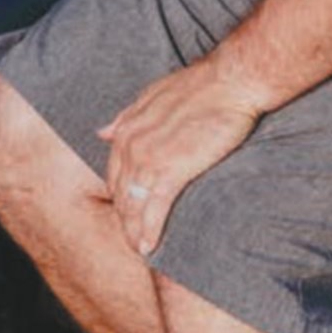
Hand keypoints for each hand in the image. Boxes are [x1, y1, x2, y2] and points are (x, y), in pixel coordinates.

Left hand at [98, 55, 265, 254]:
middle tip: (132, 239)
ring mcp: (149, 160)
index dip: (119, 197)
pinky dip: (151, 231)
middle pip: (120, 195)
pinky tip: (151, 247)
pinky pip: (155, 209)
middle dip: (124, 220)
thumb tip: (102, 132)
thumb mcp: (152, 96)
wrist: (229, 82)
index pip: (114, 175)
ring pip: (133, 206)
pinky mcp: (171, 172)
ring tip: (139, 250)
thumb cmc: (200, 86)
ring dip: (134, 232)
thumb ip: (126, 118)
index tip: (127, 212)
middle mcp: (131, 146)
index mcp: (126, 129)